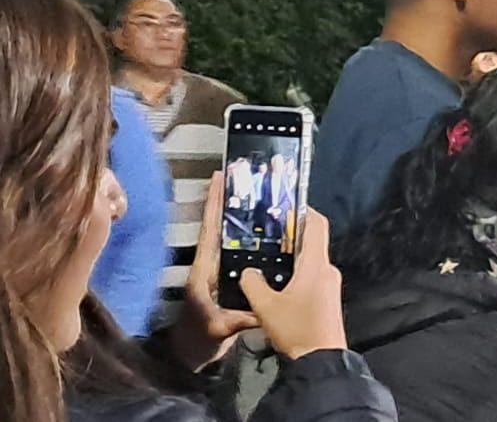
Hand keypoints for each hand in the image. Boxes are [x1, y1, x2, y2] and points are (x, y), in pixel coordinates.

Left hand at [170, 173, 261, 370]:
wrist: (191, 355)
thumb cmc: (198, 340)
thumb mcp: (219, 329)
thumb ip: (238, 319)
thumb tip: (264, 309)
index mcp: (204, 270)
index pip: (210, 230)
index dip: (214, 203)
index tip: (220, 178)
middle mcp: (210, 265)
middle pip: (220, 226)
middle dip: (230, 201)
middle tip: (245, 177)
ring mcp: (218, 272)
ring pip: (230, 238)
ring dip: (241, 217)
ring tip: (261, 197)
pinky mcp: (228, 280)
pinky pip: (240, 253)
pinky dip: (251, 239)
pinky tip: (269, 232)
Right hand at [239, 205, 348, 359]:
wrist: (321, 360)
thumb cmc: (295, 329)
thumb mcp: (265, 306)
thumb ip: (252, 283)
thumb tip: (248, 271)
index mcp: (316, 264)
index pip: (316, 224)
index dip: (302, 210)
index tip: (283, 204)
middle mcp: (327, 269)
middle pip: (311, 240)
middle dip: (289, 232)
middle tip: (264, 228)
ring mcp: (330, 284)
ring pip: (309, 259)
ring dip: (290, 253)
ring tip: (264, 251)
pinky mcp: (327, 297)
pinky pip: (311, 274)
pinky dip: (294, 269)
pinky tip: (275, 277)